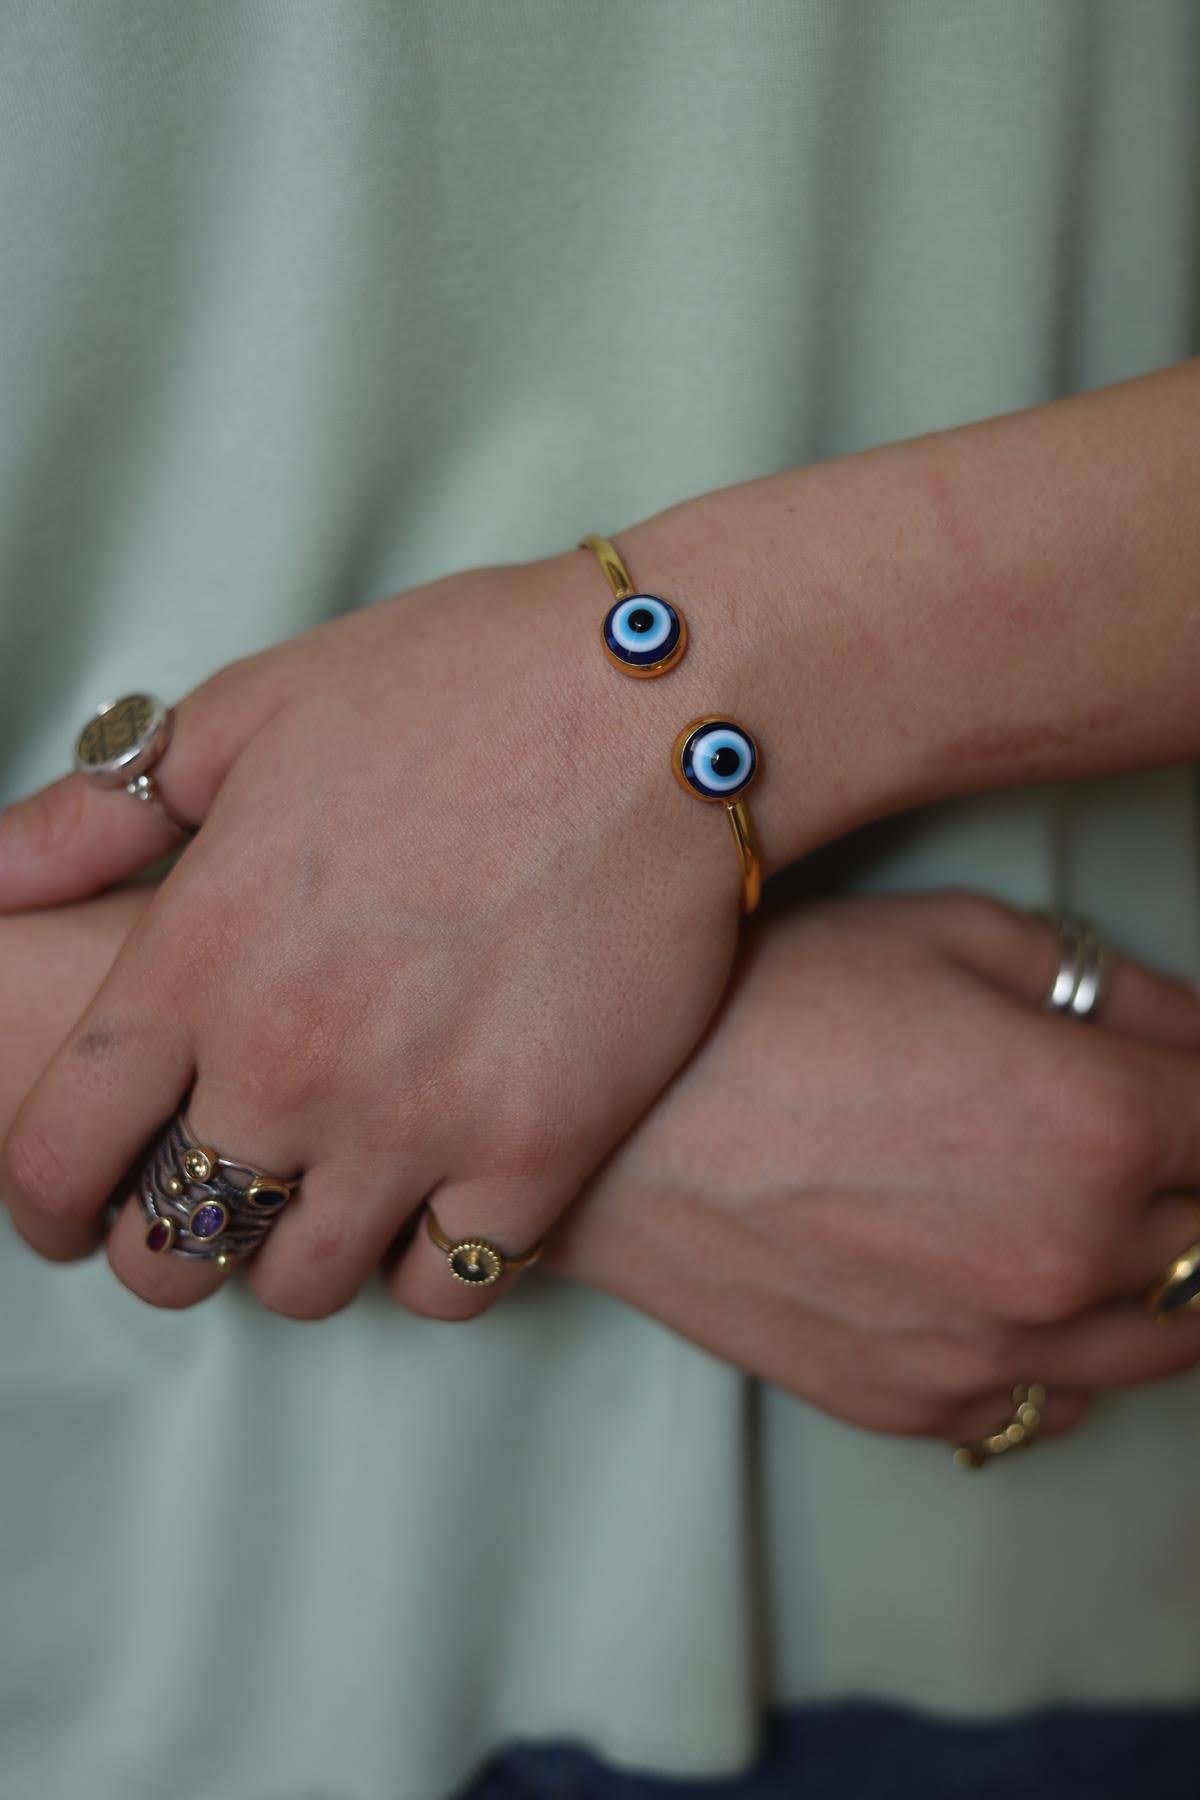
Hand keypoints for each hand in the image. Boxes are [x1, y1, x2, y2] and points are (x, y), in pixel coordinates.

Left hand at [0, 550, 742, 1316]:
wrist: (658, 704)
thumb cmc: (456, 684)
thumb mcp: (252, 711)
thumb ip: (102, 812)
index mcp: (195, 955)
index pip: (56, 1149)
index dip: (44, 1203)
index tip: (68, 1211)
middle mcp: (286, 1061)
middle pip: (172, 1248)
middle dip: (167, 1243)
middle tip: (207, 1206)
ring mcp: (416, 1119)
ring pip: (303, 1285)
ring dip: (299, 1253)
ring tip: (332, 1196)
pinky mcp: (538, 1149)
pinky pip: (449, 1287)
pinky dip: (429, 1263)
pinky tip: (442, 1201)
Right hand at [544, 893, 1199, 1443]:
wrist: (603, 1123)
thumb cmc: (764, 1005)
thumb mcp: (956, 936)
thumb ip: (1120, 992)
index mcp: (1098, 1125)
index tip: (1192, 1087)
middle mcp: (1065, 1259)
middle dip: (1195, 1186)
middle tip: (1148, 1146)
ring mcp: (988, 1351)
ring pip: (1160, 1345)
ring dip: (1163, 1281)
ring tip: (1113, 1223)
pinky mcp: (909, 1402)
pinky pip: (1047, 1407)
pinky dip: (1067, 1357)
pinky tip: (1023, 1298)